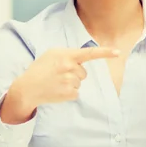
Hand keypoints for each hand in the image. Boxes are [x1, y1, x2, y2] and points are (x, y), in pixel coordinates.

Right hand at [0, 46, 119, 122]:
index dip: (105, 52)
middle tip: (58, 74)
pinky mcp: (70, 93)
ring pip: (80, 82)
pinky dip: (69, 92)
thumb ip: (68, 53)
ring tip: (56, 82)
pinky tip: (57, 90)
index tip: (118, 52)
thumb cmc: (40, 69)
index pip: (89, 53)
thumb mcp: (52, 54)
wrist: (27, 88)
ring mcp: (70, 81)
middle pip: (84, 72)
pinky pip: (76, 92)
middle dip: (74, 73)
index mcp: (66, 55)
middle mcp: (70, 67)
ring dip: (71, 83)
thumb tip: (81, 59)